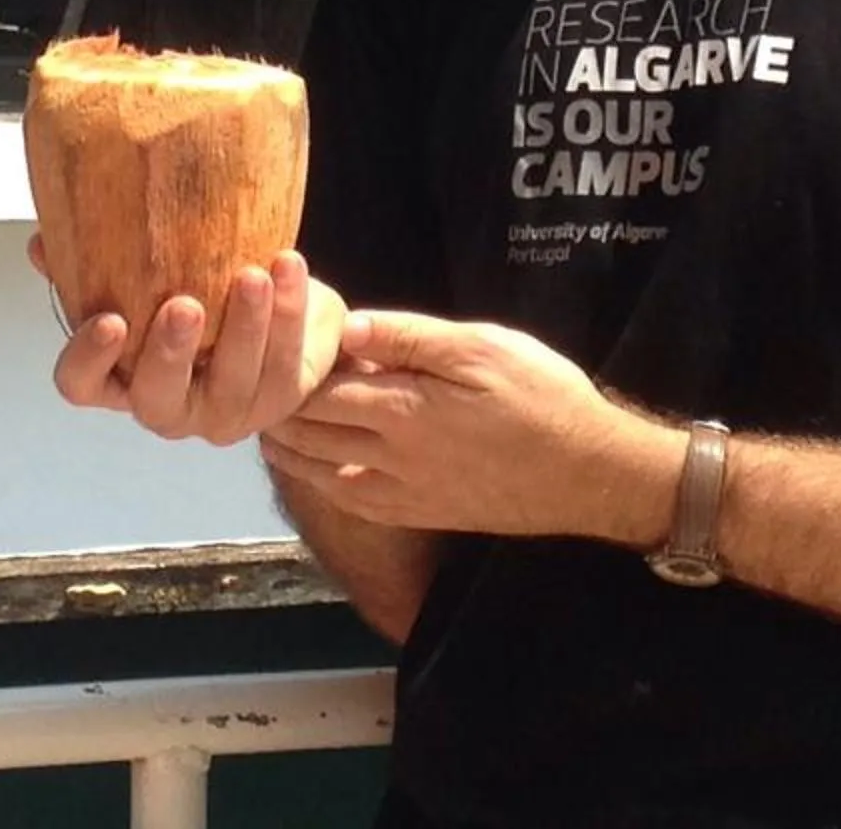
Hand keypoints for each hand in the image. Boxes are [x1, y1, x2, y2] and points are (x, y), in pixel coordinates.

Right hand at [35, 239, 344, 447]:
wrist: (276, 305)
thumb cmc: (196, 290)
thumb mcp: (143, 275)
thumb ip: (92, 261)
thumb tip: (42, 242)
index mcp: (123, 378)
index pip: (83, 386)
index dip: (89, 359)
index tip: (109, 319)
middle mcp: (170, 406)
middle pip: (158, 398)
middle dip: (171, 353)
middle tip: (184, 304)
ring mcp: (226, 410)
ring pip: (235, 379)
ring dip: (245, 325)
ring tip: (253, 275)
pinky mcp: (280, 399)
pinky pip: (285, 359)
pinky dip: (289, 311)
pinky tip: (287, 265)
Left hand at [261, 310, 680, 543]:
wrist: (589, 473)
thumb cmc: (540, 396)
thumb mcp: (480, 347)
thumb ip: (409, 337)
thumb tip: (346, 327)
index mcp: (401, 412)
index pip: (317, 392)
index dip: (287, 370)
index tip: (264, 346)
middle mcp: (390, 461)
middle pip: (310, 436)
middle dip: (275, 410)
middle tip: (250, 385)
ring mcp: (403, 494)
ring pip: (323, 473)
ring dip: (290, 449)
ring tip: (266, 425)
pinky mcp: (421, 513)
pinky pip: (354, 500)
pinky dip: (323, 480)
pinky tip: (319, 466)